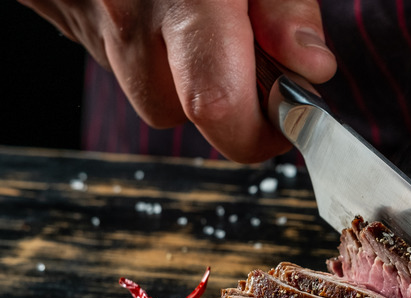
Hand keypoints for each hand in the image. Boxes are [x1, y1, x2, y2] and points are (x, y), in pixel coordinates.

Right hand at [21, 0, 336, 162]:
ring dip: (178, 70)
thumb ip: (284, 3)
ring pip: (141, 89)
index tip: (288, 113)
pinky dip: (142, 43)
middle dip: (221, 96)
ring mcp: (82, 14)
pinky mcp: (58, 9)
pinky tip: (156, 2)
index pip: (219, 106)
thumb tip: (311, 66)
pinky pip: (111, 54)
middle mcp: (124, 12)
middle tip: (245, 50)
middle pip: (177, 110)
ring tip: (194, 14)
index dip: (260, 130)